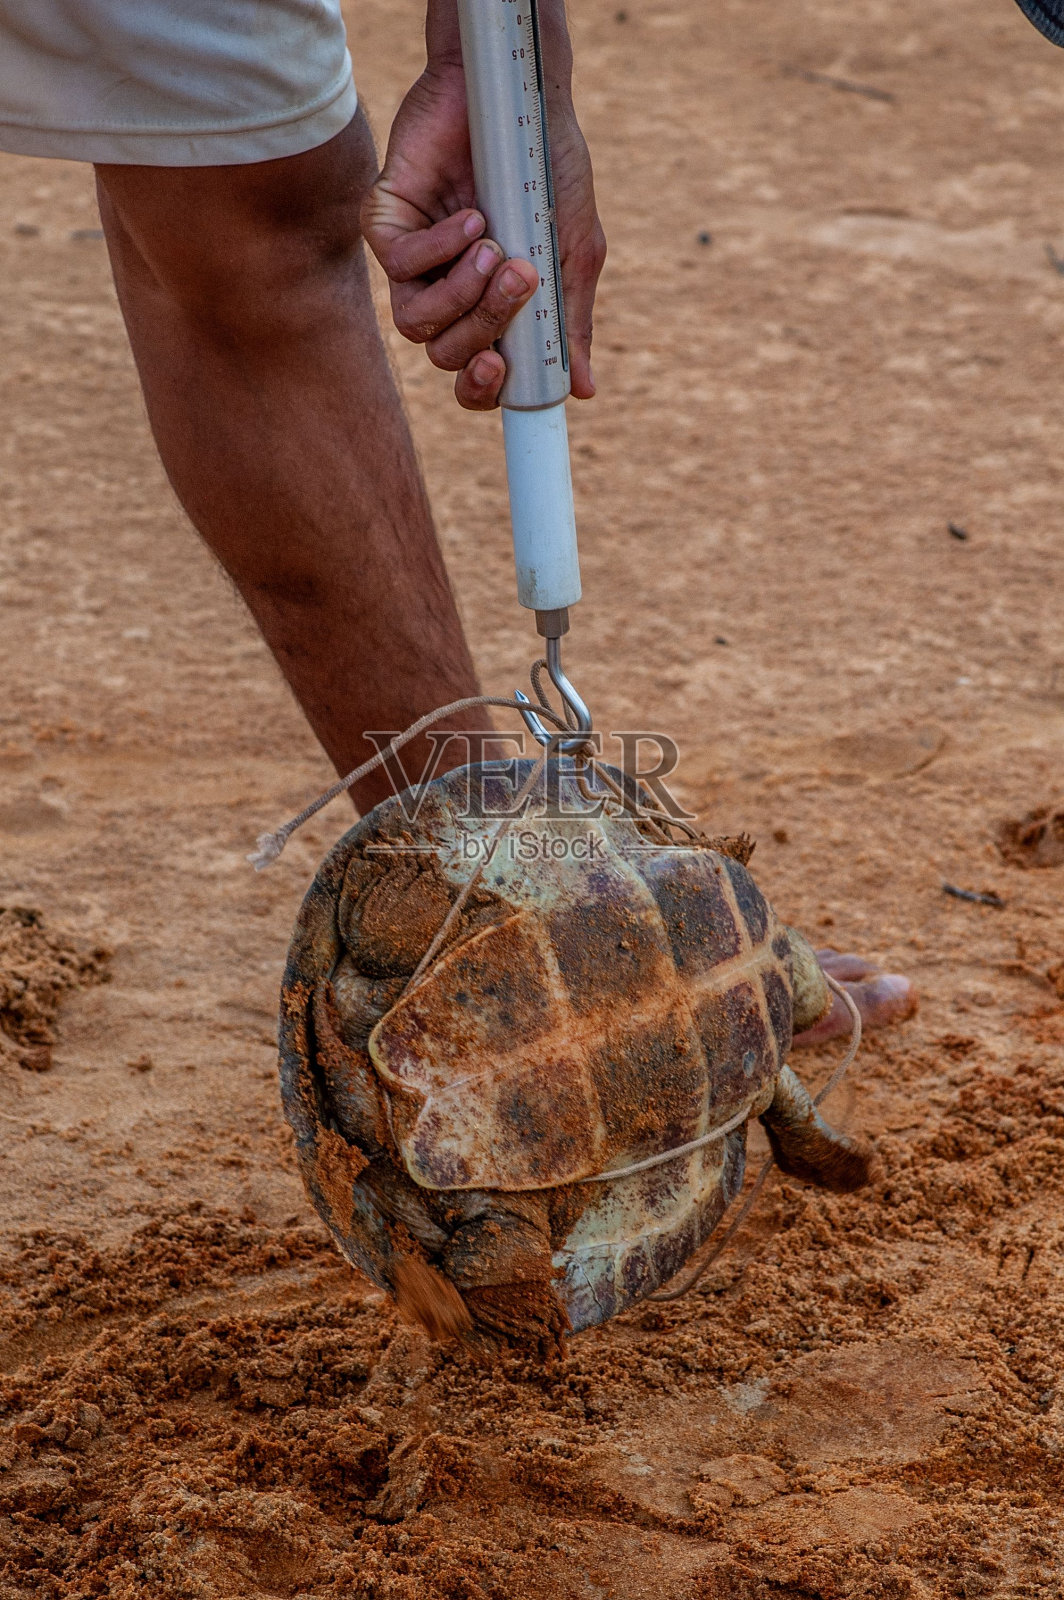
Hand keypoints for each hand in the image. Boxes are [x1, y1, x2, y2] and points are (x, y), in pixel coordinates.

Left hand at [361, 18, 604, 410]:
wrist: (520, 94)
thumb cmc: (548, 170)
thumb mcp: (573, 252)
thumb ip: (570, 321)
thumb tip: (582, 390)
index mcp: (488, 310)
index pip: (472, 376)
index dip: (481, 390)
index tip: (503, 370)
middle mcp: (447, 293)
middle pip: (446, 354)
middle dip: (485, 327)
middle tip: (521, 280)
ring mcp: (414, 261)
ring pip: (416, 324)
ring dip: (461, 296)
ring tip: (494, 249)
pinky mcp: (387, 223)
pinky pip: (399, 266)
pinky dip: (440, 247)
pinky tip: (471, 217)